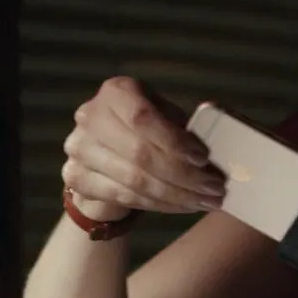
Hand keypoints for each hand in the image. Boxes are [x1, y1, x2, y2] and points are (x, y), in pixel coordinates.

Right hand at [61, 76, 226, 223]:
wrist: (102, 158)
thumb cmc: (144, 132)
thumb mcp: (164, 118)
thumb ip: (184, 128)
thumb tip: (220, 149)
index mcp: (116, 91)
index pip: (143, 118)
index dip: (174, 142)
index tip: (204, 159)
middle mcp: (90, 116)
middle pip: (140, 154)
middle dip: (183, 176)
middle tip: (214, 189)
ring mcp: (79, 148)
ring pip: (134, 180)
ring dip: (176, 195)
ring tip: (206, 201)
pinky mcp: (76, 178)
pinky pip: (125, 197)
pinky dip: (160, 205)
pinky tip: (183, 206)